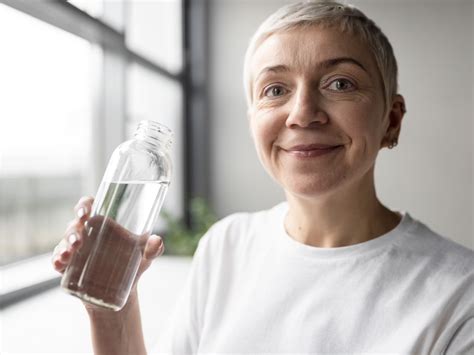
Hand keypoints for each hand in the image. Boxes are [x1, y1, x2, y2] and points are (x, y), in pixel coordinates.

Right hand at [51, 196, 164, 312]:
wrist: (124, 292)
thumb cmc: (135, 265)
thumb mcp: (145, 256)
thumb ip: (153, 248)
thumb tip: (157, 241)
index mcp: (104, 224)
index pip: (90, 206)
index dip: (84, 205)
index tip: (85, 212)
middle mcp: (88, 233)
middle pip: (75, 224)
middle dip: (73, 230)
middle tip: (79, 240)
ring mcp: (77, 249)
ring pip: (65, 241)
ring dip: (64, 246)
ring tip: (69, 255)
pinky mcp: (70, 266)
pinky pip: (58, 259)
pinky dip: (57, 260)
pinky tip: (60, 264)